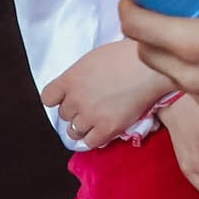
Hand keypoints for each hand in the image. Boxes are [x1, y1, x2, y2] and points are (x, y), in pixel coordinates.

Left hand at [40, 39, 172, 147]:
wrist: (150, 68)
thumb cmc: (127, 56)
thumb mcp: (94, 59)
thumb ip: (81, 75)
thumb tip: (80, 86)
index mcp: (70, 79)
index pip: (47, 98)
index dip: (58, 99)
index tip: (67, 98)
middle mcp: (76, 99)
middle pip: (64, 114)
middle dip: (75, 110)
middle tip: (91, 105)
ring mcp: (91, 115)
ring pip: (74, 131)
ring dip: (83, 126)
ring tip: (97, 119)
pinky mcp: (107, 128)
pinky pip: (90, 142)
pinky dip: (94, 138)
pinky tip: (103, 130)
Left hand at [120, 0, 198, 103]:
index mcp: (196, 43)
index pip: (138, 27)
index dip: (128, 9)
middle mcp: (191, 73)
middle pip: (143, 51)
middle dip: (142, 29)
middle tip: (154, 8)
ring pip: (162, 69)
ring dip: (161, 48)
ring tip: (180, 27)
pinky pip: (184, 81)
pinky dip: (182, 64)